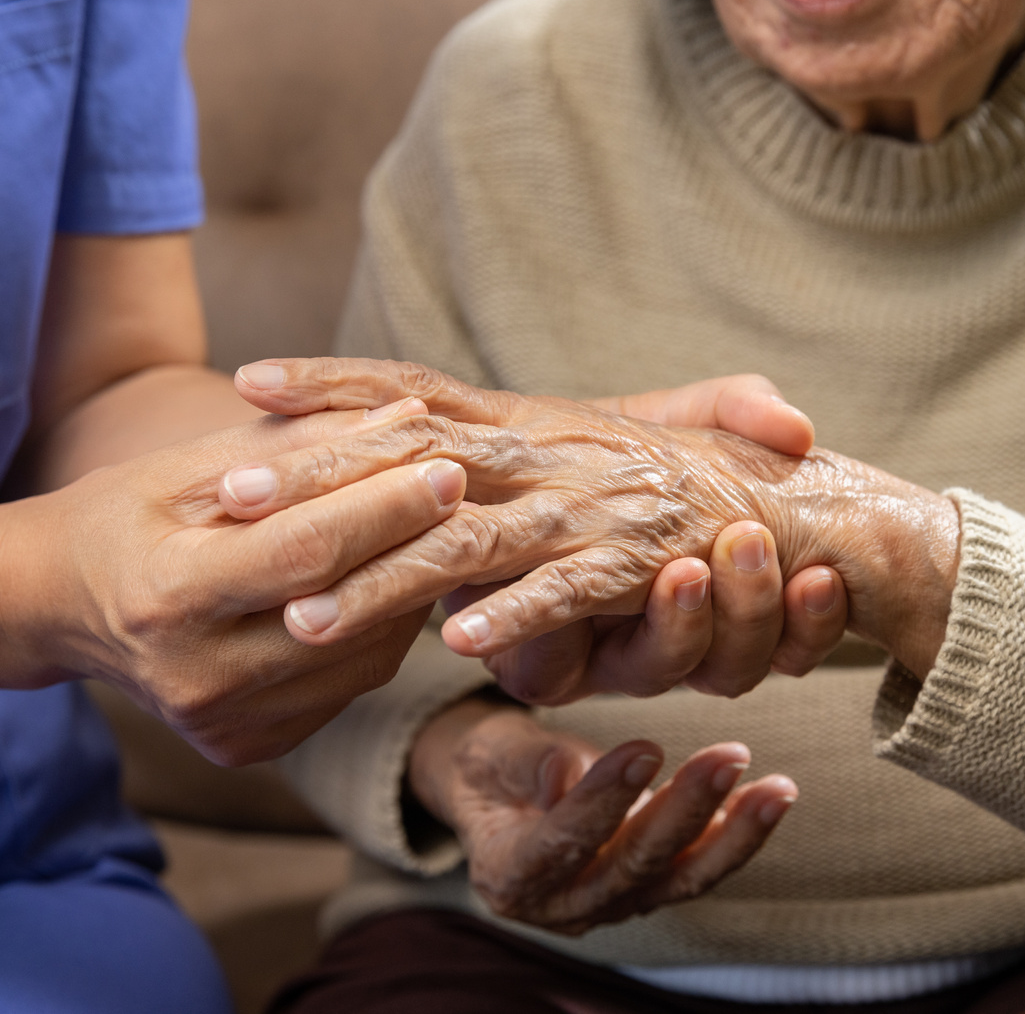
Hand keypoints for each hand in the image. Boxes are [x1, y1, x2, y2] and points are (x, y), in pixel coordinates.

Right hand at [0, 398, 463, 765]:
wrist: (59, 606)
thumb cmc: (126, 515)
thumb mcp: (193, 465)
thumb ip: (301, 446)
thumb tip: (410, 418)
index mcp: (168, 596)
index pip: (305, 551)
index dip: (385, 508)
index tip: (447, 462)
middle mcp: (196, 677)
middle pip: (344, 610)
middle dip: (415, 544)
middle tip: (467, 489)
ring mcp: (224, 724)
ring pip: (362, 658)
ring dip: (409, 590)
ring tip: (432, 530)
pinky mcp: (248, 746)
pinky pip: (347, 686)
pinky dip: (379, 632)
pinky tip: (388, 583)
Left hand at [231, 358, 958, 687]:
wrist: (794, 509)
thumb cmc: (669, 483)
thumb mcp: (573, 451)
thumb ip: (498, 449)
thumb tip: (402, 442)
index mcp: (524, 422)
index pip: (412, 392)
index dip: (333, 383)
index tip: (247, 380)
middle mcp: (546, 453)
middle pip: (413, 458)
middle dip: (320, 476)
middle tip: (230, 496)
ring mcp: (589, 505)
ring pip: (469, 539)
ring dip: (385, 577)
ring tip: (305, 613)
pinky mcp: (639, 562)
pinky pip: (569, 591)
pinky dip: (521, 615)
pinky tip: (460, 644)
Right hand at [407, 697, 795, 934]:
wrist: (500, 795)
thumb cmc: (489, 767)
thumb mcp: (489, 754)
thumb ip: (527, 764)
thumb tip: (566, 774)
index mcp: (509, 876)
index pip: (561, 843)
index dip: (603, 800)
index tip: (645, 749)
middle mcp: (562, 905)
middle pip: (631, 865)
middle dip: (686, 811)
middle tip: (728, 758)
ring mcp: (610, 905)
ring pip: (678, 877)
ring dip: (732, 833)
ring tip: (776, 788)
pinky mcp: (646, 892)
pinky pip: (696, 871)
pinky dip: (736, 838)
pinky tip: (769, 799)